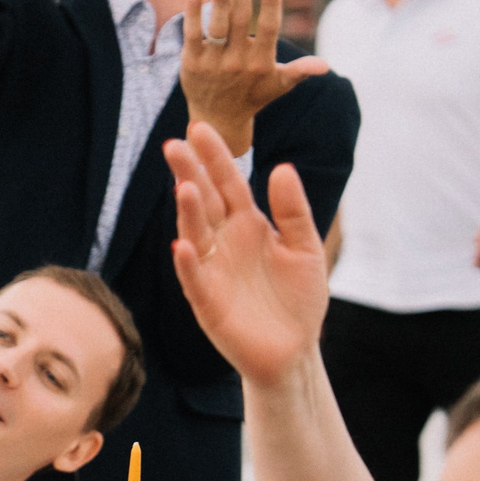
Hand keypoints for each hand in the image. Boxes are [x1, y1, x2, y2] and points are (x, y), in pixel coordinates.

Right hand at [167, 123, 326, 384]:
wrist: (294, 350)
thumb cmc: (300, 299)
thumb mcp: (306, 248)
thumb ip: (293, 211)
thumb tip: (281, 169)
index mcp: (249, 225)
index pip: (227, 184)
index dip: (214, 158)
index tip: (199, 130)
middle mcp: (225, 243)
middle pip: (203, 202)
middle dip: (189, 174)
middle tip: (173, 145)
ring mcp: (213, 271)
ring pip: (195, 235)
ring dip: (188, 213)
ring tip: (184, 187)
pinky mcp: (208, 302)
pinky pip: (194, 279)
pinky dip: (188, 263)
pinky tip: (183, 245)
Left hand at [179, 0, 326, 155]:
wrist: (217, 119)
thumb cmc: (254, 94)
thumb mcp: (280, 84)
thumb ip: (300, 70)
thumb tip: (325, 67)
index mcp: (261, 62)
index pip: (268, 29)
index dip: (270, 4)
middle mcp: (237, 62)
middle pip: (239, 22)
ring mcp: (212, 63)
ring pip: (216, 27)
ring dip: (218, 3)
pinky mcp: (191, 64)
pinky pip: (192, 36)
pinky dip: (192, 16)